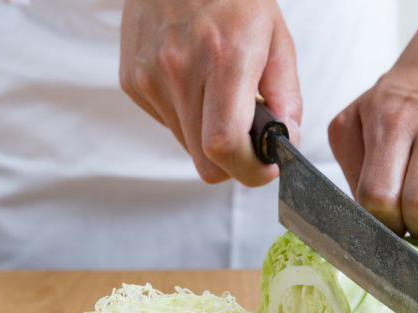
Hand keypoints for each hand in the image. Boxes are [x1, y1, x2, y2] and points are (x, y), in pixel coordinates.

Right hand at [119, 0, 301, 185]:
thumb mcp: (275, 37)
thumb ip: (286, 96)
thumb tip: (285, 143)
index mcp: (224, 59)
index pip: (224, 147)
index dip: (249, 169)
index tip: (266, 165)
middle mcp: (179, 71)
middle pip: (206, 162)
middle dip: (233, 161)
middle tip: (247, 136)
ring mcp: (149, 78)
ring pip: (187, 147)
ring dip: (208, 136)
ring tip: (217, 95)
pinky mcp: (132, 82)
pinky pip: (168, 125)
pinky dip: (187, 117)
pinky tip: (193, 83)